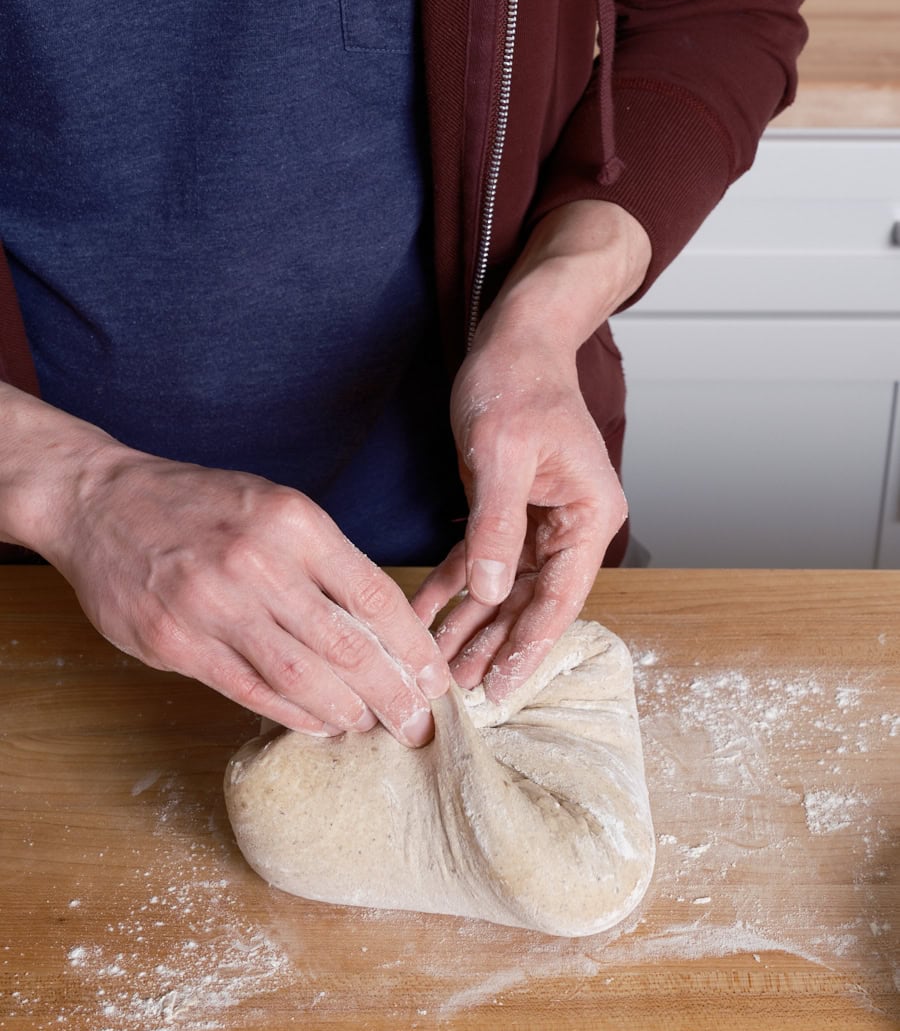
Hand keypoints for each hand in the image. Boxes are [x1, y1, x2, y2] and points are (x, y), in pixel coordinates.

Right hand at [7, 412, 449, 744]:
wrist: (99, 501)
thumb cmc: (200, 505)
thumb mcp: (274, 506)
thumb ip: (323, 560)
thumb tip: (382, 626)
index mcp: (294, 523)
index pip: (374, 597)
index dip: (413, 647)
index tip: (435, 678)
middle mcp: (257, 563)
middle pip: (346, 646)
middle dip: (391, 693)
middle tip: (417, 724)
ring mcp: (212, 605)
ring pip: (300, 676)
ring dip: (345, 710)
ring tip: (371, 726)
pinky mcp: (174, 641)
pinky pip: (248, 689)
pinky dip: (291, 713)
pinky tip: (319, 724)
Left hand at [413, 336, 625, 698]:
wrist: (513, 339)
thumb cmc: (519, 382)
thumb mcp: (503, 452)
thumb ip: (498, 524)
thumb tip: (493, 593)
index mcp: (588, 517)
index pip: (559, 599)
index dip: (527, 647)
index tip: (501, 688)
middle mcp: (570, 527)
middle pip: (531, 603)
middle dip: (493, 646)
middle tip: (458, 691)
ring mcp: (539, 522)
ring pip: (504, 590)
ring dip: (471, 625)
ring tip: (439, 666)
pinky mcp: (506, 511)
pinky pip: (479, 561)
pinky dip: (451, 587)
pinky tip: (423, 614)